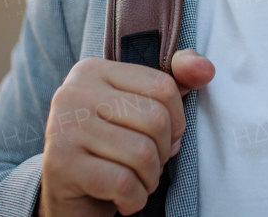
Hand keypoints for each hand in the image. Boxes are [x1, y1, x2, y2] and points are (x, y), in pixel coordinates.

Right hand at [38, 49, 214, 216]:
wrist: (69, 197)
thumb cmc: (110, 150)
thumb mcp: (141, 110)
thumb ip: (175, 83)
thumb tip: (206, 69)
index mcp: (93, 70)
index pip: (162, 86)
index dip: (176, 121)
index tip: (163, 139)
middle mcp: (73, 92)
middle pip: (155, 119)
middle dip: (162, 152)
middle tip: (146, 165)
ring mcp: (62, 127)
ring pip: (142, 153)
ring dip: (149, 179)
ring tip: (134, 181)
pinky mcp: (60, 164)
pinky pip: (124, 183)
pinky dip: (134, 199)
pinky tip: (121, 199)